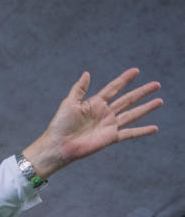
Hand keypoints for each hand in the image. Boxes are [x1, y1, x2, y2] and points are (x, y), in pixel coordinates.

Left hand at [25, 68, 161, 177]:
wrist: (58, 146)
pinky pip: (130, 133)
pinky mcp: (110, 138)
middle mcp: (104, 113)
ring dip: (146, 108)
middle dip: (142, 92)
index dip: (124, 79)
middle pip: (128, 99)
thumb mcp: (69, 103)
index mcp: (95, 103)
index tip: (136, 71)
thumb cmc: (60, 125)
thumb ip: (79, 89)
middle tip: (156, 84)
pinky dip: (142, 131)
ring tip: (159, 101)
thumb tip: (87, 73)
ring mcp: (109, 125)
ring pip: (132, 114)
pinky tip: (154, 128)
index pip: (114, 88)